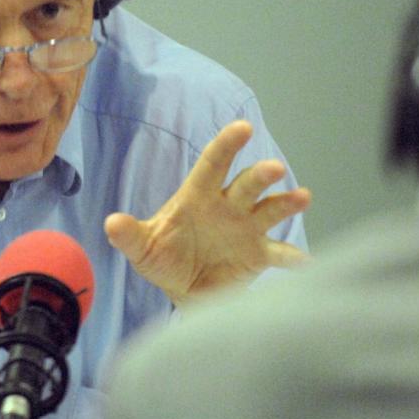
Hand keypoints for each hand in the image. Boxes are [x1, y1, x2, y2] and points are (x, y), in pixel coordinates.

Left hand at [104, 120, 310, 304]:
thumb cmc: (163, 258)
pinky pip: (279, 254)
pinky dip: (293, 258)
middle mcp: (228, 206)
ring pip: (270, 209)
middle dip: (260, 175)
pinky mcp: (259, 254)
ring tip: (302, 197)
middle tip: (275, 168)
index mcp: (199, 197)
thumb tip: (111, 224)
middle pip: (246, 184)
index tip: (242, 128)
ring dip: (286, 203)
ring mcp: (247, 228)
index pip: (213, 164)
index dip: (227, 144)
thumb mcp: (143, 249)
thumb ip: (129, 236)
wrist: (184, 290)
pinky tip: (308, 263)